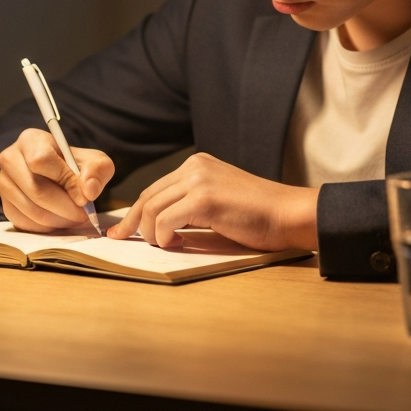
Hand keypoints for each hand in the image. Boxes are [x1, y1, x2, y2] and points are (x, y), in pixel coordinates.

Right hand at [0, 128, 114, 232]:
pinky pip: (25, 223)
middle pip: (35, 189)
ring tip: (75, 217)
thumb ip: (97, 170)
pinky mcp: (5, 206)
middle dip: (64, 207)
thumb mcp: (93, 161)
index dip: (65, 181)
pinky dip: (47, 227)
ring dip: (58, 220)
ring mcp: (4, 184)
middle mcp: (10, 159)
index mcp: (30, 140)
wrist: (59, 175)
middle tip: (83, 214)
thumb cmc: (74, 164)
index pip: (41, 161)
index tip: (84, 196)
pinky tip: (61, 220)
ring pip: (31, 210)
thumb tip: (88, 190)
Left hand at [108, 152, 317, 250]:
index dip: (136, 212)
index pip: (155, 188)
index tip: (122, 230)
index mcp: (197, 164)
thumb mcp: (219, 200)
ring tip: (167, 246)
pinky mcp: (205, 199)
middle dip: (132, 223)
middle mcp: (195, 167)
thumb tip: (161, 226)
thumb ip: (191, 205)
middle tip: (122, 240)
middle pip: (148, 197)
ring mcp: (199, 180)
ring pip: (152, 208)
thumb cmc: (258, 214)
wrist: (288, 213)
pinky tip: (177, 244)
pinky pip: (166, 220)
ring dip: (152, 233)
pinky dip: (164, 236)